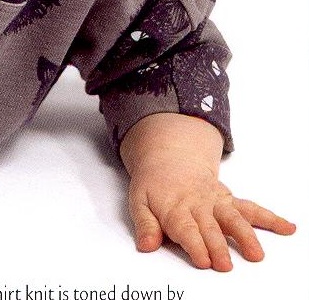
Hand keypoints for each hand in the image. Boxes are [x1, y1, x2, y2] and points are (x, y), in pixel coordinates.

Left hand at [122, 113, 295, 270]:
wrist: (169, 159)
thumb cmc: (153, 185)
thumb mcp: (138, 201)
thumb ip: (144, 225)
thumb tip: (146, 246)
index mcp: (174, 208)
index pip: (185, 229)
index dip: (195, 246)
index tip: (203, 261)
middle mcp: (198, 205)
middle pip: (210, 229)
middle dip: (218, 247)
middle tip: (225, 266)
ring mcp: (216, 202)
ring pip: (234, 218)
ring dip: (245, 236)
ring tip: (256, 254)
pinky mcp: (229, 200)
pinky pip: (251, 208)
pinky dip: (270, 218)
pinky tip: (287, 227)